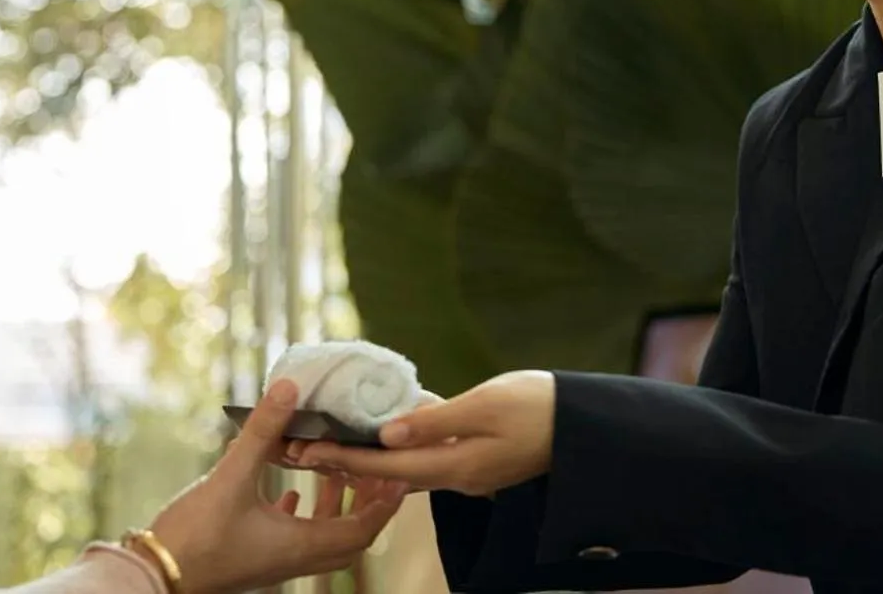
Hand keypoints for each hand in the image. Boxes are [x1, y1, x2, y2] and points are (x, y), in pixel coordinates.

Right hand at [146, 379, 407, 593]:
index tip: (397, 470)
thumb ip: (264, 430)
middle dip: (367, 503)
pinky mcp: (252, 559)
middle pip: (350, 538)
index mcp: (300, 546)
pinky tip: (289, 494)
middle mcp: (293, 560)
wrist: (152, 578)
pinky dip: (303, 517)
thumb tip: (289, 386)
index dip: (385, 500)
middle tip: (372, 467)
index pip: (363, 529)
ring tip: (333, 470)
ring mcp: (273, 563)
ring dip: (335, 508)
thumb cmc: (194, 535)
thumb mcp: (231, 475)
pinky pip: (292, 541)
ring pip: (321, 540)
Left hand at [291, 370, 555, 496]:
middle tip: (298, 449)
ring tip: (327, 443)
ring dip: (365, 459)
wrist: (584, 426)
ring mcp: (468, 473)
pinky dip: (397, 452)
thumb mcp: (487, 404)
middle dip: (342, 462)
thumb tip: (387, 432)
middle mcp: (457, 477)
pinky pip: (425, 461)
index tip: (303, 449)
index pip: (385, 466)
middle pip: (387, 473)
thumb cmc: (540, 405)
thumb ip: (436, 420)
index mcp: (457, 465)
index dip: (342, 457)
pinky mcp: (476, 463)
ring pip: (404, 470)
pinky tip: (383, 436)